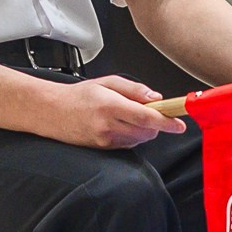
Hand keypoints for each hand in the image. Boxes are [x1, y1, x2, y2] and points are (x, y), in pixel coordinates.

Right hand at [48, 74, 183, 148]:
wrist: (52, 112)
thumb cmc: (78, 95)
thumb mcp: (107, 82)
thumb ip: (134, 89)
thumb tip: (156, 98)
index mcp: (110, 105)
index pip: (146, 118)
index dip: (167, 122)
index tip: (180, 124)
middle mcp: (108, 126)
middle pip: (147, 132)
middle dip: (155, 124)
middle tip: (149, 111)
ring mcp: (105, 140)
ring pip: (139, 140)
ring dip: (144, 130)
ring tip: (127, 116)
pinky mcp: (103, 149)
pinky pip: (128, 145)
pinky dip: (132, 136)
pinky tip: (119, 125)